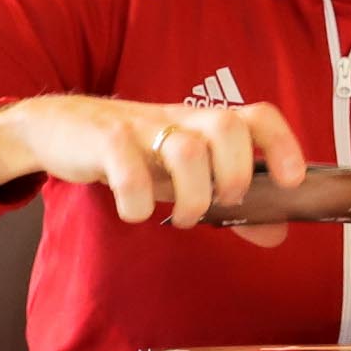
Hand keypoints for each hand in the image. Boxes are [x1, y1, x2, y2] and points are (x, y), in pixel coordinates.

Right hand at [0, 95, 301, 247]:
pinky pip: (128, 167)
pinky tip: (135, 213)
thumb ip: (229, 203)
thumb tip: (275, 233)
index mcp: (205, 124)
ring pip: (186, 149)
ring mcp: (142, 128)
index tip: (291, 180)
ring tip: (187, 217)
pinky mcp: (103, 141)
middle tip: (225, 202)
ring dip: (194, 194)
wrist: (59, 128)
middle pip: (227, 127)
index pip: (257, 116)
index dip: (282, 144)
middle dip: (236, 172)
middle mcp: (179, 120)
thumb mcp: (185, 176)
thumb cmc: (135, 153)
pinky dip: (137, 199)